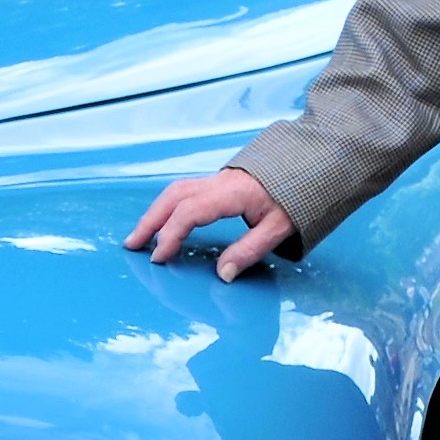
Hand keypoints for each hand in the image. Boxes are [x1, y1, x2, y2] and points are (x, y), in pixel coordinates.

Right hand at [124, 170, 295, 280]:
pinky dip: (166, 206)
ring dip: (154, 213)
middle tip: (132, 245)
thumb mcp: (279, 228)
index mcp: (231, 193)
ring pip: (174, 191)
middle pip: (173, 197)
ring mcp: (215, 180)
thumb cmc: (295, 197)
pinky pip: (183, 191)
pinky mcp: (216, 183)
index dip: (171, 235)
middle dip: (149, 222)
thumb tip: (222, 274)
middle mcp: (218, 183)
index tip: (159, 258)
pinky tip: (161, 221)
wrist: (308, 166)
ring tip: (140, 236)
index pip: (190, 212)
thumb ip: (250, 250)